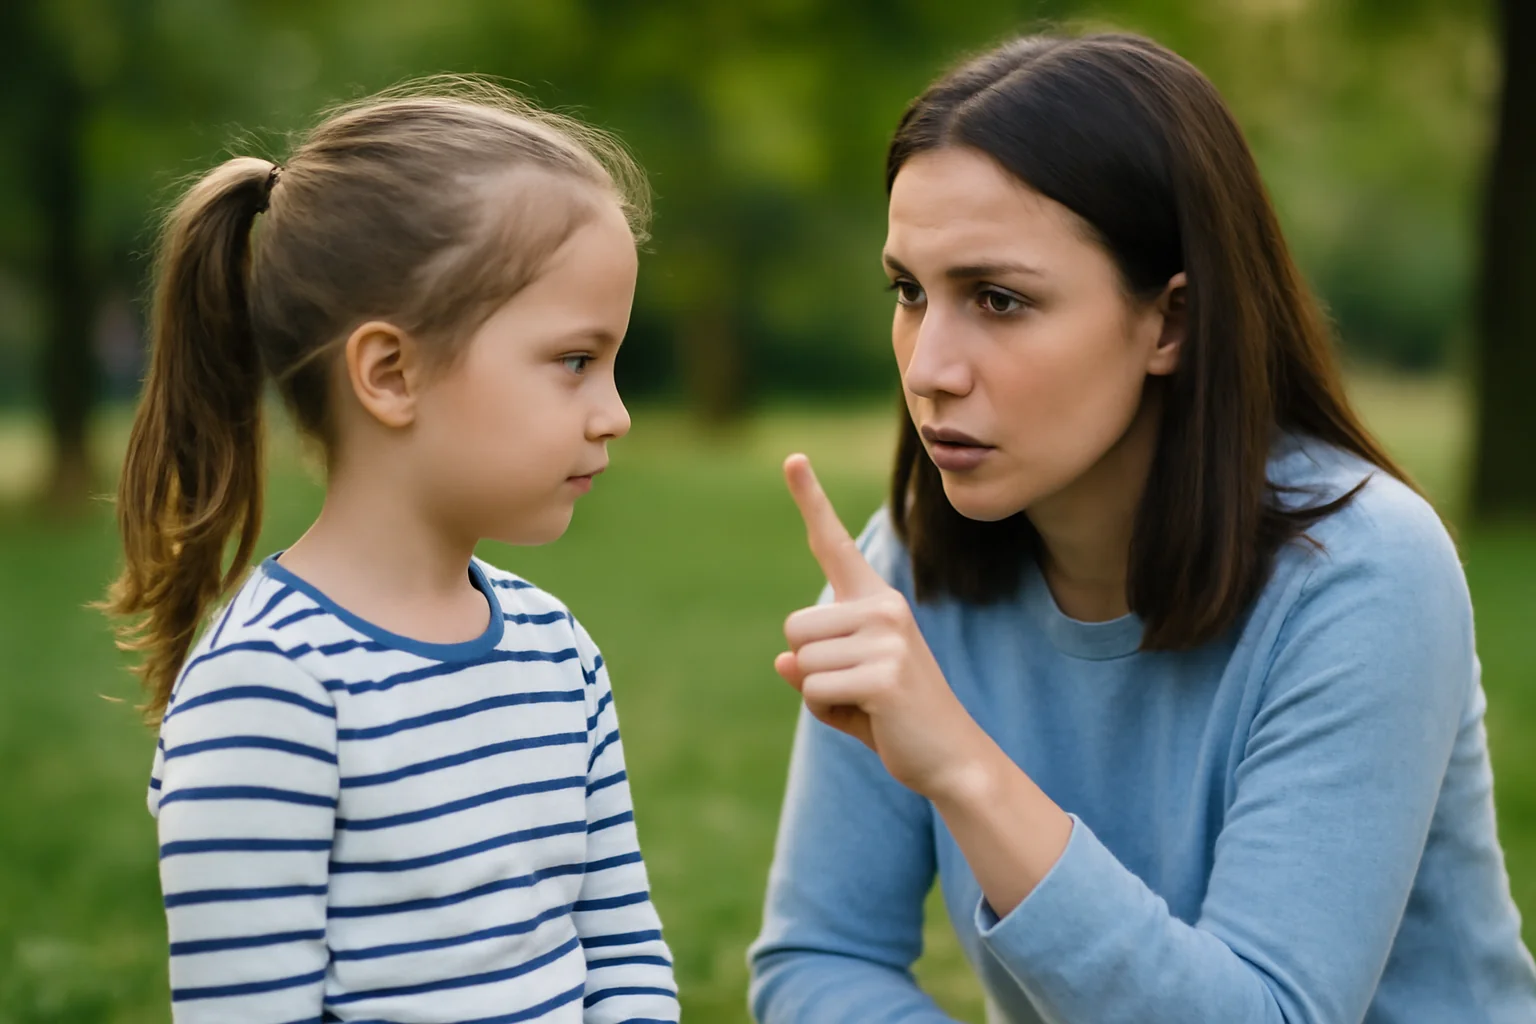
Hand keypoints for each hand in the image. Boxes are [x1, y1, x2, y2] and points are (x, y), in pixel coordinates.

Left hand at [775, 453, 993, 800]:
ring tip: (868, 702)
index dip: (811, 500)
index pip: (833, 546)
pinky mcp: (885, 675)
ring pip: (802, 661)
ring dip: (822, 691)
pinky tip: (873, 716)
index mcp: (875, 601)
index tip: (793, 458)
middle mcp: (883, 608)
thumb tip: (785, 661)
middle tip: (858, 686)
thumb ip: (814, 670)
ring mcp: (888, 638)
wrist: (950, 757)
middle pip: (794, 626)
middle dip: (810, 664)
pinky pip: (816, 690)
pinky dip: (830, 711)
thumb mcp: (846, 687)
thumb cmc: (896, 718)